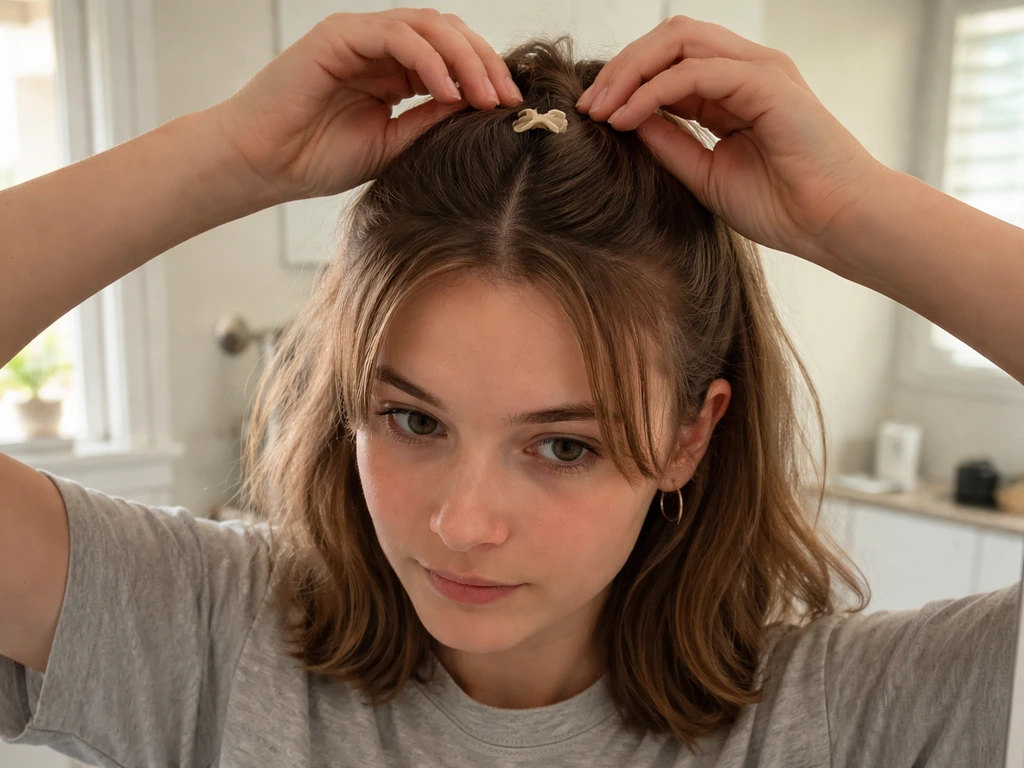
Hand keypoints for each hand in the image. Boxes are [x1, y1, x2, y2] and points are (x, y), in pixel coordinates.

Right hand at [211, 8, 522, 202]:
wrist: (263, 165)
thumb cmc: (317, 158)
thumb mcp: (393, 144)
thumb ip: (431, 120)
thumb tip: (477, 106)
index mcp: (394, 71)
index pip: (451, 57)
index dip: (485, 76)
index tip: (511, 109)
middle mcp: (380, 47)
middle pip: (449, 34)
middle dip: (484, 64)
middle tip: (508, 100)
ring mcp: (360, 37)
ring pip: (430, 27)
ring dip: (465, 59)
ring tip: (485, 97)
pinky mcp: (340, 35)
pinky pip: (399, 35)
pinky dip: (430, 61)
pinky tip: (450, 93)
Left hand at [576, 16, 886, 263]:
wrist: (835, 224)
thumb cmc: (783, 206)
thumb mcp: (706, 174)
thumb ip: (670, 143)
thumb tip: (627, 123)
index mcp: (734, 89)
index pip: (670, 61)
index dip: (626, 81)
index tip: (592, 115)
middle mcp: (747, 70)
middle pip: (670, 38)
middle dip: (621, 67)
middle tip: (587, 106)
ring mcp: (759, 70)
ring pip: (680, 41)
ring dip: (631, 72)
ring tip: (601, 109)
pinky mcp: (766, 82)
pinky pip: (696, 71)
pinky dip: (654, 91)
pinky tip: (628, 118)